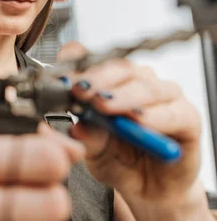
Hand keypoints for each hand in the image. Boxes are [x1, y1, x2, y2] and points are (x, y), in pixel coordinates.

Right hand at [0, 124, 83, 220]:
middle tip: (34, 189)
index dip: (57, 160)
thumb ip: (17, 142)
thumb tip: (71, 149)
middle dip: (51, 194)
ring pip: (47, 220)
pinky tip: (3, 216)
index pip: (45, 159)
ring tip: (11, 204)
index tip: (53, 160)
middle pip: (54, 201)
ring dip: (37, 214)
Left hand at [58, 42, 208, 217]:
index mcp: (109, 81)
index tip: (60, 77)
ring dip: (122, 95)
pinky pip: (172, 112)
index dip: (76, 64)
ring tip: (103, 105)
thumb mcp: (92, 151)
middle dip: (96, 79)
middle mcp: (136, 82)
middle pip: (118, 68)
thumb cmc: (117, 161)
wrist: (150, 190)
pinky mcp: (188, 117)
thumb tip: (75, 126)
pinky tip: (138, 119)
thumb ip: (85, 137)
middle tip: (80, 90)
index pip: (92, 59)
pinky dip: (154, 115)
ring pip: (144, 85)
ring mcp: (164, 96)